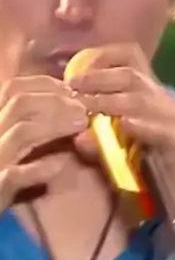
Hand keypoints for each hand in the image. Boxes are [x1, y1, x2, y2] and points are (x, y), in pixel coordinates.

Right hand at [0, 75, 88, 212]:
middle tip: (83, 111)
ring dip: (55, 125)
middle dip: (57, 102)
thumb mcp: (19, 145)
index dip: (47, 85)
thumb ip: (39, 124)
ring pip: (22, 132)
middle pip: (20, 102)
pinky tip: (59, 165)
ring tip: (80, 126)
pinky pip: (16, 174)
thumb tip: (72, 108)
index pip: (15, 87)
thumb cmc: (6, 174)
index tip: (72, 92)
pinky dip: (40, 168)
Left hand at [67, 44, 174, 220]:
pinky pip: (163, 129)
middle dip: (98, 78)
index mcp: (148, 97)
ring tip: (88, 106)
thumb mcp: (122, 155)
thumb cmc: (156, 173)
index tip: (74, 72)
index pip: (130, 59)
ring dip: (112, 101)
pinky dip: (143, 125)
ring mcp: (174, 120)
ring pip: (144, 99)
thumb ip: (101, 143)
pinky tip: (125, 124)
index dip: (102, 58)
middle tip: (72, 88)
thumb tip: (77, 136)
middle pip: (131, 75)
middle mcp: (162, 102)